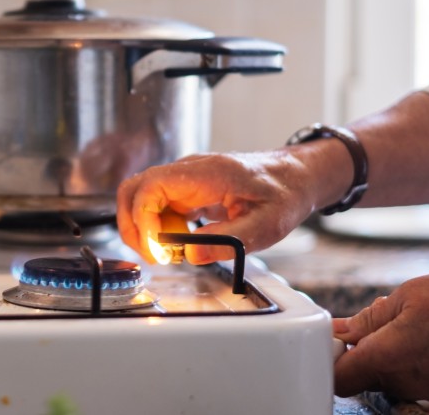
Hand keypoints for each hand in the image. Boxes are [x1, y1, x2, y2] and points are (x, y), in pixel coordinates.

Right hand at [116, 150, 316, 263]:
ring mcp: (184, 179)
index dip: (143, 220)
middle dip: (133, 226)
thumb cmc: (284, 194)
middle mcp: (189, 171)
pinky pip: (156, 206)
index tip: (157, 249)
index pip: (151, 186)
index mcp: (207, 173)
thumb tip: (191, 255)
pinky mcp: (186, 190)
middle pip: (134, 190)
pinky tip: (174, 246)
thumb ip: (229, 240)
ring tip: (164, 254)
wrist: (296, 176)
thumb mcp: (266, 225)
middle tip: (153, 256)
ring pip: (140, 198)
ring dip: (141, 228)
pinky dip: (155, 228)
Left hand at [333, 271, 428, 400]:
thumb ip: (369, 318)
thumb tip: (343, 330)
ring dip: (385, 349)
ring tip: (408, 318)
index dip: (330, 355)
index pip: (338, 377)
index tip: (334, 334)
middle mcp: (403, 382)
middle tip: (376, 316)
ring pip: (385, 374)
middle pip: (361, 375)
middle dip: (360, 348)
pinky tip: (426, 330)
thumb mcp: (408, 295)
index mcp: (386, 359)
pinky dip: (407, 355)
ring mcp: (424, 388)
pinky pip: (409, 374)